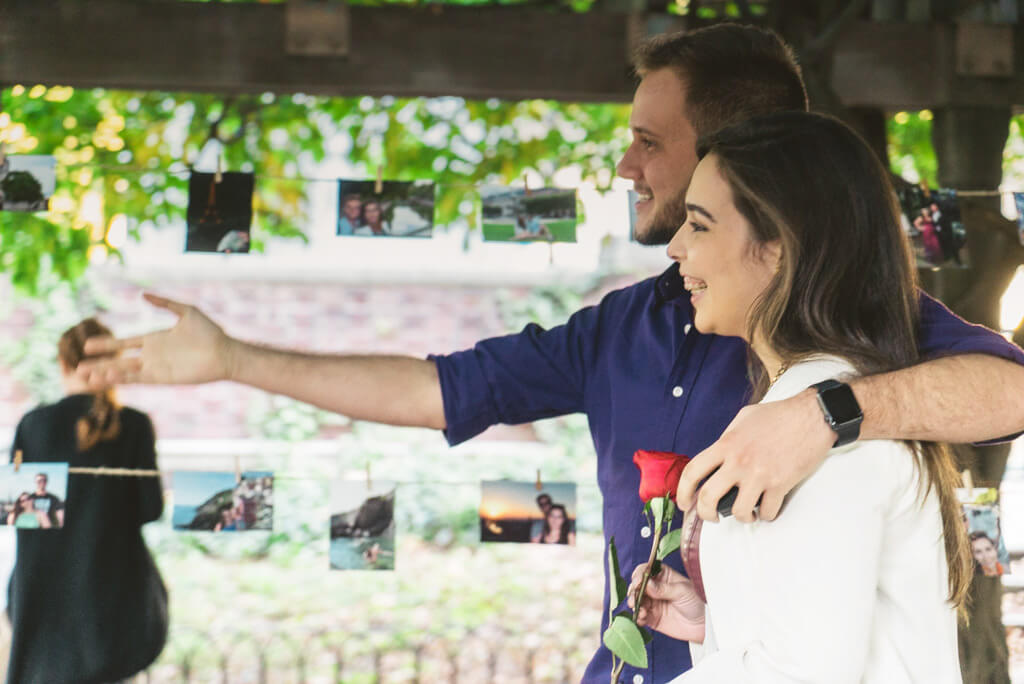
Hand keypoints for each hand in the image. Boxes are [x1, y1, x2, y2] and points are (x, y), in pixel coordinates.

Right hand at [77, 293, 234, 386]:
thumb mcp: (186, 311)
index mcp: (154, 340)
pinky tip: (107, 378)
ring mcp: (156, 368)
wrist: (225, 352)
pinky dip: (122, 379)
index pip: (124, 344)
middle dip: (99, 363)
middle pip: (119, 360)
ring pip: (124, 372)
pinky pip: (138, 380)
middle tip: (77, 367)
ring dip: (105, 374)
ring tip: (84, 377)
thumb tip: (143, 294)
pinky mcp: (163, 378)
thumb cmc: (210, 332)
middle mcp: (152, 355)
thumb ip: (165, 303)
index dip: (106, 346)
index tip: (86, 346)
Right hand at [627, 562, 704, 642]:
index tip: (638, 581)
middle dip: (633, 591)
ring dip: (634, 604)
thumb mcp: (682, 591)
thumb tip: (647, 584)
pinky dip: (638, 616)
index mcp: (663, 576)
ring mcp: (653, 603)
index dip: (639, 574)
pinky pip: (640, 616)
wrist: (705, 625)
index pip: (645, 570)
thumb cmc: (698, 602)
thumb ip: (663, 588)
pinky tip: (642, 617)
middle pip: (637, 586)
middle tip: (635, 598)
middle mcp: (655, 588)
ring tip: (640, 609)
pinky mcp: (652, 618)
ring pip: (636, 601)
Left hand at [676, 390, 834, 522]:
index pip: (693, 471)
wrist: (812, 416)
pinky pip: (768, 512)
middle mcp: (738, 462)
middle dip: (706, 514)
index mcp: (725, 445)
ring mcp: (759, 475)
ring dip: (742, 517)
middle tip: (712, 517)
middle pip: (708, 498)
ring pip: (739, 511)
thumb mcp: (743, 419)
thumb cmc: (779, 415)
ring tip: (747, 513)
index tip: (684, 503)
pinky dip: (767, 515)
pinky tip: (769, 507)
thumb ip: (727, 439)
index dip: (683, 492)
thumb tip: (718, 456)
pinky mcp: (780, 484)